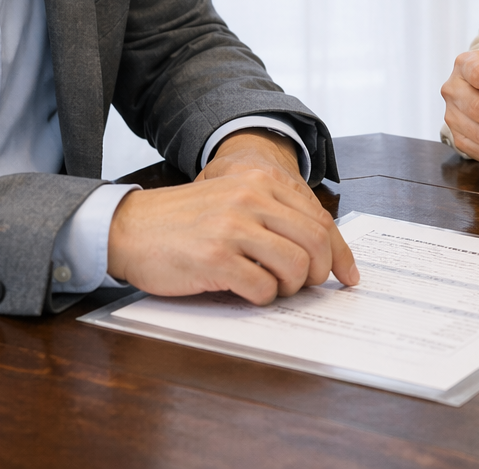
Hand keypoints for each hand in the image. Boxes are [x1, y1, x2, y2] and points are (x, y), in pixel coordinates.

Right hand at [106, 130, 358, 303]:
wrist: (130, 228)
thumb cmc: (185, 222)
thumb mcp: (233, 203)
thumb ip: (272, 216)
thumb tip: (322, 251)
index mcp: (259, 181)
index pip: (319, 219)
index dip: (340, 253)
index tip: (348, 276)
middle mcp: (250, 199)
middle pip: (315, 243)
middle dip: (318, 273)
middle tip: (304, 286)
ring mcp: (233, 228)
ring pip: (295, 267)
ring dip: (289, 287)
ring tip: (269, 286)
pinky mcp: (216, 258)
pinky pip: (262, 288)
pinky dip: (262, 297)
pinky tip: (244, 290)